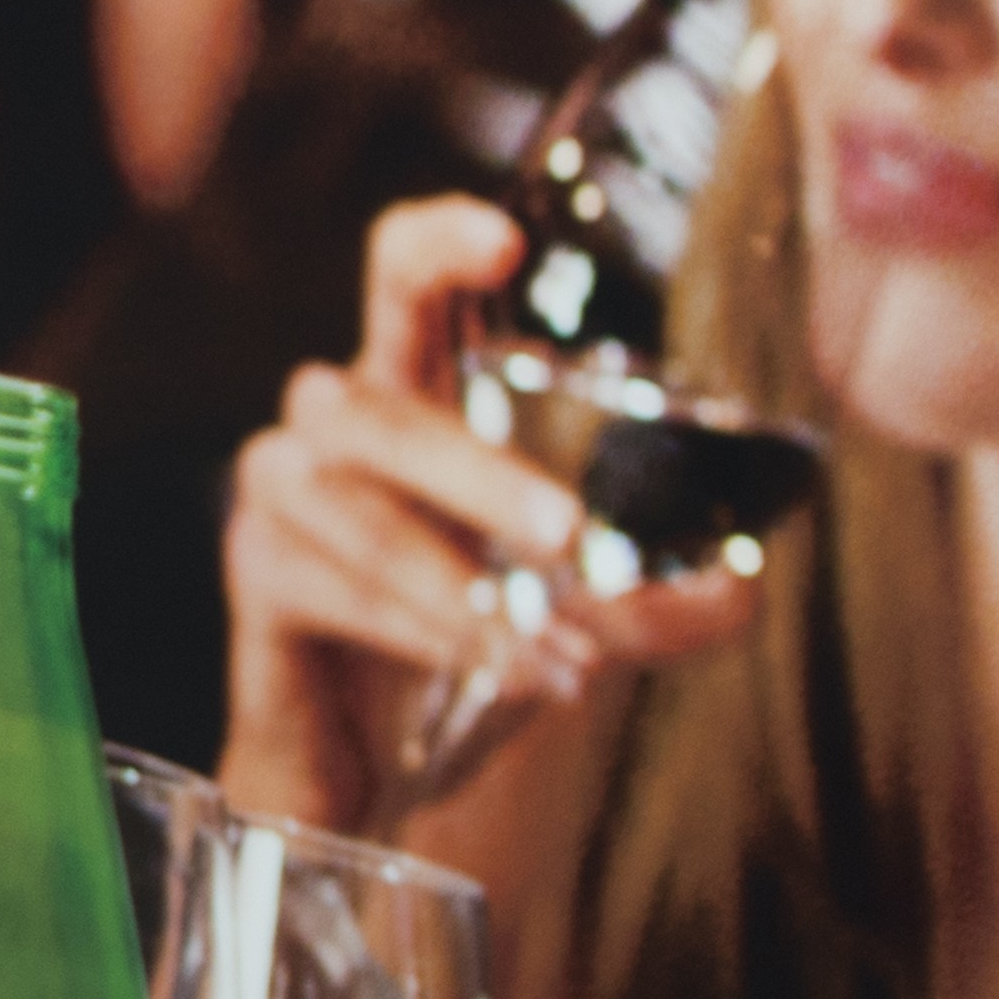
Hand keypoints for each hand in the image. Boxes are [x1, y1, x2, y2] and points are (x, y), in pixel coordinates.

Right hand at [217, 194, 751, 827]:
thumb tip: (743, 589)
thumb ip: (655, 594)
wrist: (368, 755)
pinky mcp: (255, 577)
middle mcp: (330, 423)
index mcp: (413, 385)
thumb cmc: (476, 631)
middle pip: (373, 408)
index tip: (506, 243)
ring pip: (359, 513)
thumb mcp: (581, 602)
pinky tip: (505, 670)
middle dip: (477, 473)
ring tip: (562, 652)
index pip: (399, 276)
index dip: (439, 243)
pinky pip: (333, 589)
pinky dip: (429, 633)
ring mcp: (279, 495)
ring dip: (465, 586)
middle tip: (568, 535)